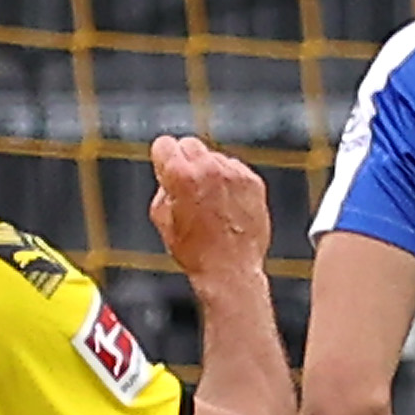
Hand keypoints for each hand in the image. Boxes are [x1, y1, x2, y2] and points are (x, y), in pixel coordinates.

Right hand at [150, 135, 271, 287]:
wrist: (230, 270)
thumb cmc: (194, 251)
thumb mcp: (161, 218)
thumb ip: (162, 187)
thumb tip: (168, 175)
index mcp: (181, 176)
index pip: (164, 144)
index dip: (163, 159)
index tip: (166, 170)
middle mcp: (209, 168)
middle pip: (190, 144)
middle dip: (186, 162)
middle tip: (188, 187)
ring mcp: (234, 174)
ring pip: (214, 157)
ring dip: (209, 172)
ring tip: (210, 203)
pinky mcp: (253, 182)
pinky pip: (235, 170)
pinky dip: (229, 182)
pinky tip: (227, 205)